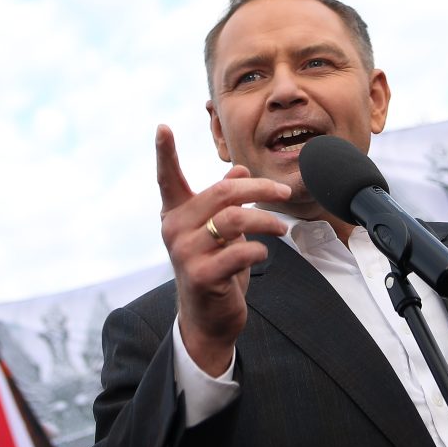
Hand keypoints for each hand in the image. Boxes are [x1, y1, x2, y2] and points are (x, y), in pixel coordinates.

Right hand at [156, 125, 290, 375]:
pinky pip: (241, 250)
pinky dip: (260, 249)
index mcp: (176, 214)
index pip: (168, 179)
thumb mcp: (219, 233)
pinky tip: (262, 253)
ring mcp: (185, 253)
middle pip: (222, 193)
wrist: (208, 319)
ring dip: (266, 220)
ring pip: (235, 219)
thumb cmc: (215, 269)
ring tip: (281, 228)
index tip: (162, 127)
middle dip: (260, 189)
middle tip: (284, 194)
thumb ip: (224, 202)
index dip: (164, 152)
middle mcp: (174, 229)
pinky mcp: (201, 275)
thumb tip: (239, 170)